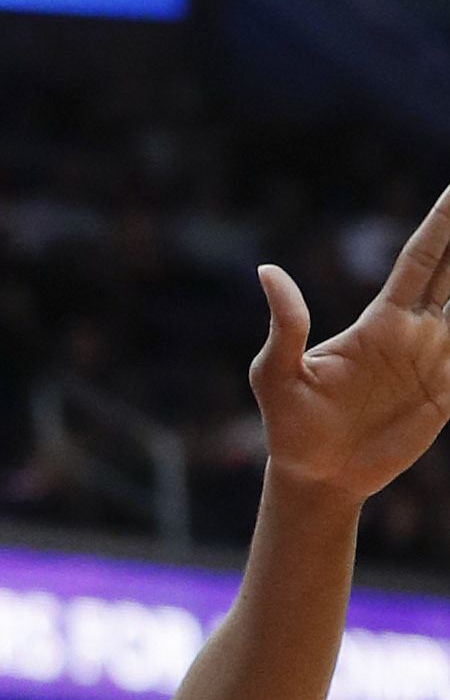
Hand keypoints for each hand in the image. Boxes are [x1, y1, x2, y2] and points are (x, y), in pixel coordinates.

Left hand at [253, 178, 449, 503]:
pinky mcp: (446, 397)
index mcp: (382, 321)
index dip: (444, 222)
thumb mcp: (276, 375)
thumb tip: (267, 271)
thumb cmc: (289, 425)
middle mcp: (415, 333)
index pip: (423, 258)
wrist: (314, 477)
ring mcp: (434, 363)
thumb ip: (286, 325)